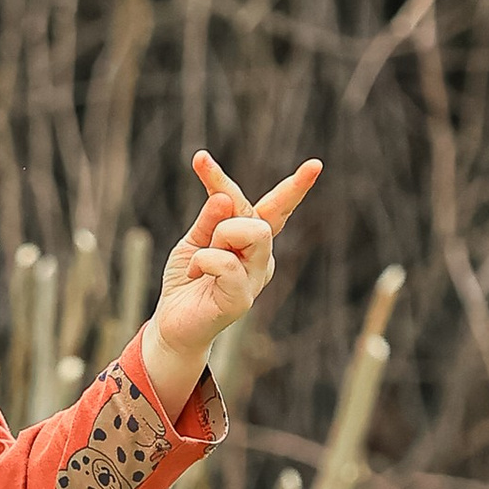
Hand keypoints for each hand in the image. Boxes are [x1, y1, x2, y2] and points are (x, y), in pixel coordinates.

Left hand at [139, 149, 321, 418]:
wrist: (172, 324)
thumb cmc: (187, 280)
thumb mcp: (194, 239)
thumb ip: (210, 218)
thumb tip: (225, 196)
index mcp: (253, 240)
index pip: (275, 208)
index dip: (295, 187)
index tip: (316, 164)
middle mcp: (261, 258)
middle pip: (261, 215)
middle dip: (228, 202)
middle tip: (205, 229)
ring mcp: (255, 278)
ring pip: (251, 231)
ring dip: (218, 235)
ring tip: (199, 260)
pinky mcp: (242, 298)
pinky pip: (225, 261)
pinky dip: (202, 260)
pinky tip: (195, 275)